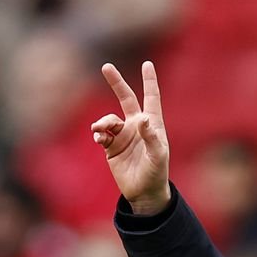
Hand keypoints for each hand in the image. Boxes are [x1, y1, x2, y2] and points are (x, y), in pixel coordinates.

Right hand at [91, 60, 170, 214]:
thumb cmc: (156, 173)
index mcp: (152, 125)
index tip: (147, 64)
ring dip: (103, 121)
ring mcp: (123, 135)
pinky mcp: (111, 146)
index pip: (152, 98)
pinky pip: (101, 133)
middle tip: (106, 66)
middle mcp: (137, 126)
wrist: (143, 192)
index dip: (150, 81)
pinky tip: (99, 138)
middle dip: (116, 82)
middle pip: (126, 98)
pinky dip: (98, 133)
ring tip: (100, 130)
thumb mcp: (157, 155)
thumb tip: (142, 118)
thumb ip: (150, 136)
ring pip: (109, 119)